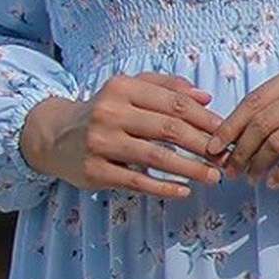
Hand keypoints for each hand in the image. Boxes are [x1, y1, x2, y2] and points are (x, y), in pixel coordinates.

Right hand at [18, 74, 225, 195]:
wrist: (53, 135)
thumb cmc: (102, 111)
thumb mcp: (128, 89)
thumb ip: (165, 87)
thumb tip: (205, 98)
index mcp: (122, 87)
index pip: (173, 103)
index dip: (204, 119)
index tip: (225, 132)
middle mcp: (110, 112)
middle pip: (168, 129)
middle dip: (203, 145)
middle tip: (225, 157)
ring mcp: (101, 143)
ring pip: (156, 157)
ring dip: (190, 168)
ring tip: (213, 176)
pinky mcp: (95, 171)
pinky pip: (137, 181)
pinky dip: (163, 187)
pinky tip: (185, 191)